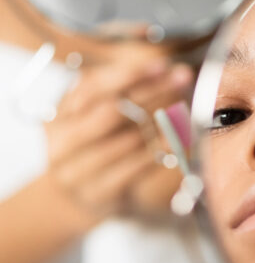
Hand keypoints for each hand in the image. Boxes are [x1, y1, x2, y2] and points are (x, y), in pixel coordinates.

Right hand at [44, 57, 190, 216]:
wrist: (81, 197)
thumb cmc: (96, 147)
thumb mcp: (96, 115)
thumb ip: (119, 91)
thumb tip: (160, 69)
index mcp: (60, 114)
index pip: (94, 86)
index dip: (130, 74)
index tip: (162, 66)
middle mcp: (62, 142)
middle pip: (112, 110)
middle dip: (152, 91)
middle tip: (182, 78)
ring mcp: (77, 171)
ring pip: (126, 139)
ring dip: (161, 121)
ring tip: (186, 106)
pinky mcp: (98, 193)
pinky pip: (135, 167)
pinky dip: (160, 151)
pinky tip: (179, 139)